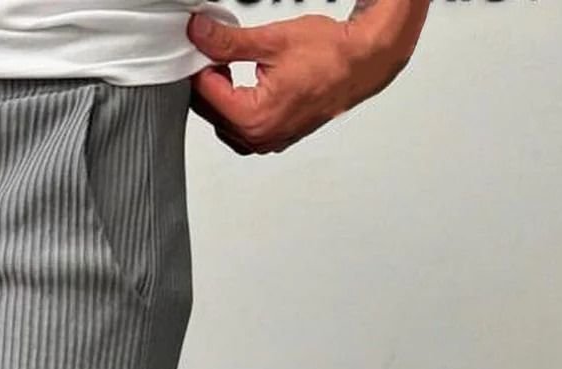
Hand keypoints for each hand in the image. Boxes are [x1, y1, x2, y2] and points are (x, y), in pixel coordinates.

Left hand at [187, 11, 416, 155]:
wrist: (361, 63)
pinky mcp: (275, 139)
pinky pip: (242, 129)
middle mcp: (259, 138)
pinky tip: (244, 86)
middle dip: (209, 80)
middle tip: (216, 50)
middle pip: (210, 111)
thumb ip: (229, 41)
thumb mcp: (272, 40)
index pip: (205, 93)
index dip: (200, 63)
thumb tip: (200, 34)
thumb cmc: (329, 55)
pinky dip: (237, 108)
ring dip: (221, 95)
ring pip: (224, 121)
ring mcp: (268, 142)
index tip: (202, 43)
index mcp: (254, 118)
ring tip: (232, 66)